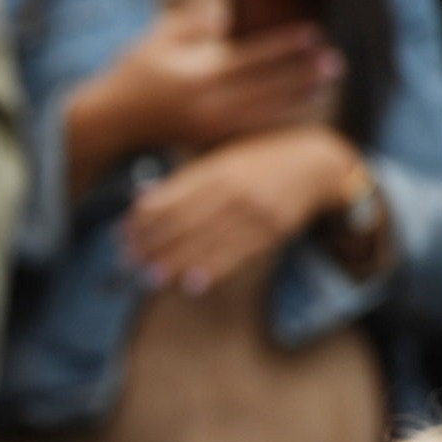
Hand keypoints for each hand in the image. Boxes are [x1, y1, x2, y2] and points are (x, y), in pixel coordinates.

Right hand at [85, 2, 344, 154]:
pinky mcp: (209, 142)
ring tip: (322, 82)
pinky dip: (277, 118)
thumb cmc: (136, 72)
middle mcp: (207, 105)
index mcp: (196, 74)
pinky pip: (253, 130)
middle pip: (267, 88)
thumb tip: (230, 15)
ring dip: (297, 97)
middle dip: (302, 74)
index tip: (313, 32)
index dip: (285, 45)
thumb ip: (196, 20)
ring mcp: (210, 128)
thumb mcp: (159, 36)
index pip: (252, 57)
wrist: (111, 123)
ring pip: (266, 113)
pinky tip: (296, 107)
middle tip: (332, 60)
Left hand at [124, 126, 358, 294]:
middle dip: (154, 243)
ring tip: (151, 277)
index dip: (143, 219)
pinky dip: (213, 269)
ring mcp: (255, 210)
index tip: (123, 234)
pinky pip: (238, 254)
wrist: (318, 163)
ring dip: (176, 262)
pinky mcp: (273, 230)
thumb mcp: (222, 157)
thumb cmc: (261, 159)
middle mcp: (234, 188)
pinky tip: (192, 283)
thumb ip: (185, 178)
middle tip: (130, 261)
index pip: (172, 196)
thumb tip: (142, 200)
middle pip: (184, 221)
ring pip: (208, 241)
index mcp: (217, 167)